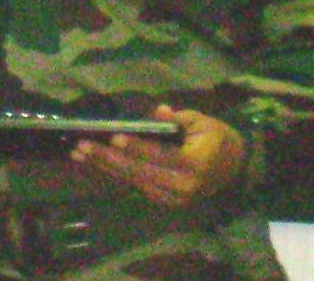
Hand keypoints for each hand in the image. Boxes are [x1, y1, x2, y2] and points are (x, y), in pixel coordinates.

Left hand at [71, 104, 245, 207]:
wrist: (235, 170)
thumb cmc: (216, 139)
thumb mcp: (203, 122)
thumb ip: (178, 118)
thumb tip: (157, 111)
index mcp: (195, 164)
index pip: (161, 155)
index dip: (137, 147)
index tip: (114, 137)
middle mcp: (183, 186)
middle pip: (140, 172)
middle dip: (108, 158)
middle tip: (82, 145)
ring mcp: (173, 198)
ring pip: (133, 181)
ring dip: (103, 167)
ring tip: (78, 154)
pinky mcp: (164, 201)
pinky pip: (135, 186)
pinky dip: (113, 174)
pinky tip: (93, 163)